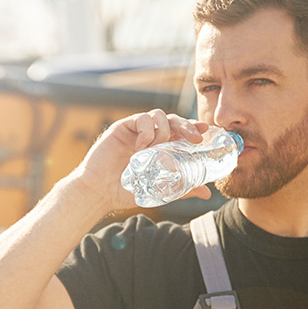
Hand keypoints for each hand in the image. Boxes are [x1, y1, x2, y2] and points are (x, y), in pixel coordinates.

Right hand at [73, 109, 212, 211]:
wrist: (99, 192)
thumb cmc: (126, 192)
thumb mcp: (160, 191)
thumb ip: (183, 189)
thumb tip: (208, 193)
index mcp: (159, 148)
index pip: (180, 132)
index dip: (194, 128)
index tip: (206, 131)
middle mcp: (150, 136)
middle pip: (173, 120)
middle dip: (187, 125)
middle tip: (196, 138)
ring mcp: (137, 131)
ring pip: (159, 115)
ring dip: (164, 130)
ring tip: (158, 148)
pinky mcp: (123, 127)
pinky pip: (142, 118)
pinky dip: (147, 131)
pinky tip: (142, 147)